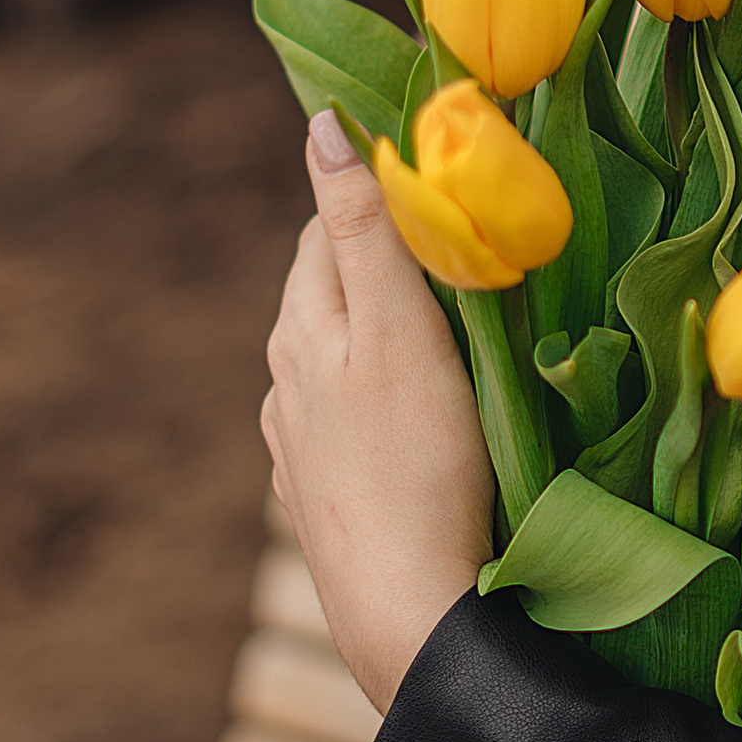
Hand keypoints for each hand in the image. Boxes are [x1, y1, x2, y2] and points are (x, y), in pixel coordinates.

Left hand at [262, 113, 497, 710]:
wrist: (411, 614)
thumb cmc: (419, 466)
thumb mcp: (399, 332)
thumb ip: (365, 232)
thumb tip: (321, 128)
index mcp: (302, 332)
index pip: (329, 229)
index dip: (378, 198)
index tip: (437, 186)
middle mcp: (285, 386)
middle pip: (328, 294)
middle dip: (378, 264)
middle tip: (455, 252)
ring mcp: (301, 450)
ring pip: (337, 364)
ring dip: (379, 338)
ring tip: (447, 333)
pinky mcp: (327, 503)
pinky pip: (350, 427)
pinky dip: (380, 404)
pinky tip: (416, 423)